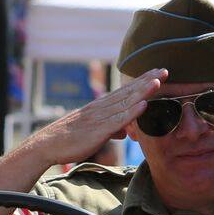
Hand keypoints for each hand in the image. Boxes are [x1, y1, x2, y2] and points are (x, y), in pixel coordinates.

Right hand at [24, 70, 165, 165]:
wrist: (48, 145)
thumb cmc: (70, 140)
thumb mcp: (94, 132)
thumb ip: (111, 129)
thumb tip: (124, 131)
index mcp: (101, 107)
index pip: (125, 91)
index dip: (142, 81)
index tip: (157, 72)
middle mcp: (102, 108)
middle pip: (128, 92)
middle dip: (147, 80)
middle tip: (165, 69)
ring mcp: (100, 118)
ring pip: (125, 102)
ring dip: (143, 91)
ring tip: (158, 81)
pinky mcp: (98, 131)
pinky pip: (118, 120)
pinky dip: (132, 112)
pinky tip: (145, 104)